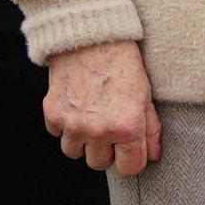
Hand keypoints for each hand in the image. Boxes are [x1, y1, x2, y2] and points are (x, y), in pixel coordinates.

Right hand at [41, 39, 162, 175]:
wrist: (91, 36)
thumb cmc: (123, 62)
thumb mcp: (145, 94)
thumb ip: (150, 129)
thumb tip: (152, 156)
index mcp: (127, 127)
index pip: (129, 168)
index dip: (130, 159)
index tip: (129, 149)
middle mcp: (98, 130)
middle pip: (99, 164)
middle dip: (106, 151)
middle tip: (109, 128)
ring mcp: (73, 124)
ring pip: (74, 153)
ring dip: (82, 141)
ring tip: (90, 118)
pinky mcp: (53, 113)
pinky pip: (57, 134)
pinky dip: (64, 125)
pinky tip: (76, 106)